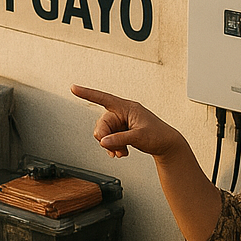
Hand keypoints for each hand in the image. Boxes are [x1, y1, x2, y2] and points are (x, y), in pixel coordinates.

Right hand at [70, 85, 188, 158]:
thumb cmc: (158, 136)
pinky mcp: (122, 132)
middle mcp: (122, 113)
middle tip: (111, 148)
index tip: (74, 88)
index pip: (103, 98)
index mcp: (127, 107)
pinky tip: (121, 153)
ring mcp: (122, 123)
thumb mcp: (139, 137)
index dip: (87, 93)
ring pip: (104, 133)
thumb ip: (119, 138)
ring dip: (109, 145)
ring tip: (120, 153)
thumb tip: (103, 141)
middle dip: (104, 137)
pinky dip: (113, 147)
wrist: (167, 146)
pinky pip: (109, 139)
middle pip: (102, 123)